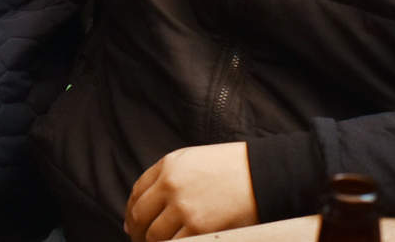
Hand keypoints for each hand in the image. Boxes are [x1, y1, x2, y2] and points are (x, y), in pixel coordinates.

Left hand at [124, 142, 258, 241]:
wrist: (263, 174)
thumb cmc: (230, 167)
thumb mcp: (192, 160)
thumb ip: (164, 178)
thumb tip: (136, 212)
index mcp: (168, 166)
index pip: (135, 193)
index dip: (131, 212)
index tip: (132, 223)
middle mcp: (171, 186)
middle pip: (140, 216)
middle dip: (136, 232)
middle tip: (140, 240)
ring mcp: (184, 208)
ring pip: (154, 236)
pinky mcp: (199, 228)